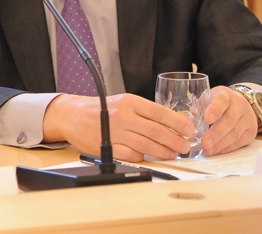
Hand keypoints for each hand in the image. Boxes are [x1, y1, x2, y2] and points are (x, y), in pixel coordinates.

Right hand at [43, 92, 194, 160]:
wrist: (72, 115)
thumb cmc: (100, 109)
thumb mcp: (122, 102)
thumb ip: (144, 112)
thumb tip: (171, 125)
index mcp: (128, 102)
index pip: (160, 113)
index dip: (178, 123)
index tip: (189, 130)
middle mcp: (122, 116)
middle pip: (156, 132)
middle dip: (175, 141)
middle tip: (185, 147)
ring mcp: (115, 132)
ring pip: (147, 146)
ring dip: (164, 152)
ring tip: (173, 154)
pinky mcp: (108, 147)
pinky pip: (133, 156)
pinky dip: (144, 158)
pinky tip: (150, 157)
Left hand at [200, 86, 257, 155]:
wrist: (240, 105)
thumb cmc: (217, 103)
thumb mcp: (208, 100)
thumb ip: (199, 109)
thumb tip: (189, 124)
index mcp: (225, 95)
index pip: (221, 101)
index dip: (214, 110)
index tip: (207, 119)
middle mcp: (240, 106)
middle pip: (229, 120)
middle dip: (216, 133)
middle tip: (205, 143)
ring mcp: (248, 119)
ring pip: (235, 133)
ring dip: (220, 144)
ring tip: (208, 150)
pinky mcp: (251, 132)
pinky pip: (239, 142)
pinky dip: (226, 148)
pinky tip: (216, 151)